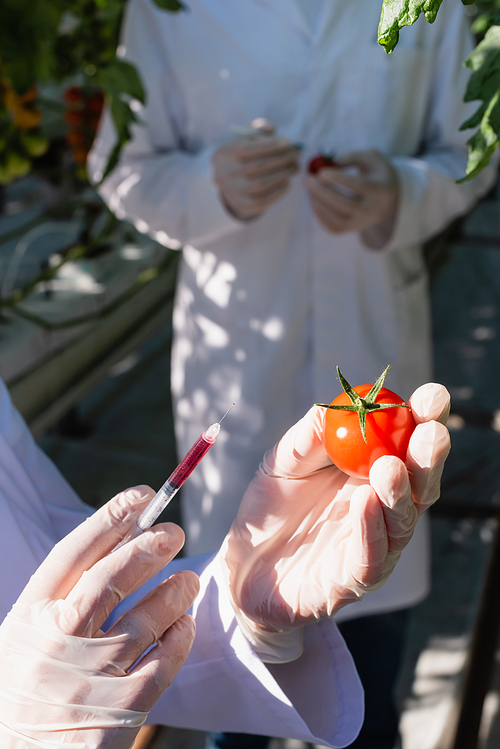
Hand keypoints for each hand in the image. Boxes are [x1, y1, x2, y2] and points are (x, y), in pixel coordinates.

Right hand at [0, 486, 198, 748]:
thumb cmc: (24, 696)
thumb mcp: (23, 642)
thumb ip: (59, 602)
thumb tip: (117, 546)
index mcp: (29, 619)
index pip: (72, 555)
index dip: (108, 519)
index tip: (139, 497)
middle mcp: (58, 642)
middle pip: (111, 578)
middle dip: (148, 548)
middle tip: (173, 532)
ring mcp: (90, 676)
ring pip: (146, 617)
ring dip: (173, 591)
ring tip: (187, 580)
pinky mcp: (120, 711)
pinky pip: (163, 661)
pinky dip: (179, 637)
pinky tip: (184, 624)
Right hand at [213, 122, 299, 220]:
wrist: (231, 186)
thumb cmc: (243, 157)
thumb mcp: (245, 140)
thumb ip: (258, 130)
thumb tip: (271, 128)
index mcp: (222, 156)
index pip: (247, 150)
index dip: (270, 146)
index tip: (289, 142)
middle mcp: (224, 176)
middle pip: (256, 167)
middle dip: (281, 159)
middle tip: (296, 154)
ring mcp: (233, 194)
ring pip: (262, 184)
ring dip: (283, 174)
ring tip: (295, 167)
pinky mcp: (243, 207)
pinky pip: (265, 200)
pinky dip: (279, 190)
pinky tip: (287, 181)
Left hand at [223, 383, 449, 645]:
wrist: (244, 565)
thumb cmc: (272, 508)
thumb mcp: (282, 463)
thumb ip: (307, 438)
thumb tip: (331, 406)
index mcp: (373, 471)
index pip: (410, 443)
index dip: (427, 420)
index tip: (433, 396)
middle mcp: (384, 508)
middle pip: (419, 482)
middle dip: (428, 456)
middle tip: (431, 433)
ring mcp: (374, 546)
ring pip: (401, 522)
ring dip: (400, 493)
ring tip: (391, 467)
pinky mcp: (353, 582)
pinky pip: (370, 558)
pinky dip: (371, 531)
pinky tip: (367, 504)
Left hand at [306, 149, 398, 247]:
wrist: (388, 200)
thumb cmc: (376, 174)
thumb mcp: (371, 158)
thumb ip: (352, 156)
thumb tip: (331, 161)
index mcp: (380, 190)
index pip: (359, 186)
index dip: (339, 179)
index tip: (321, 172)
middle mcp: (372, 210)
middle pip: (346, 205)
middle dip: (323, 192)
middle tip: (308, 179)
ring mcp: (361, 223)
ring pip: (337, 220)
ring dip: (319, 203)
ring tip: (310, 187)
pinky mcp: (351, 229)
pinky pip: (332, 227)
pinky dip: (320, 214)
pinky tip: (314, 199)